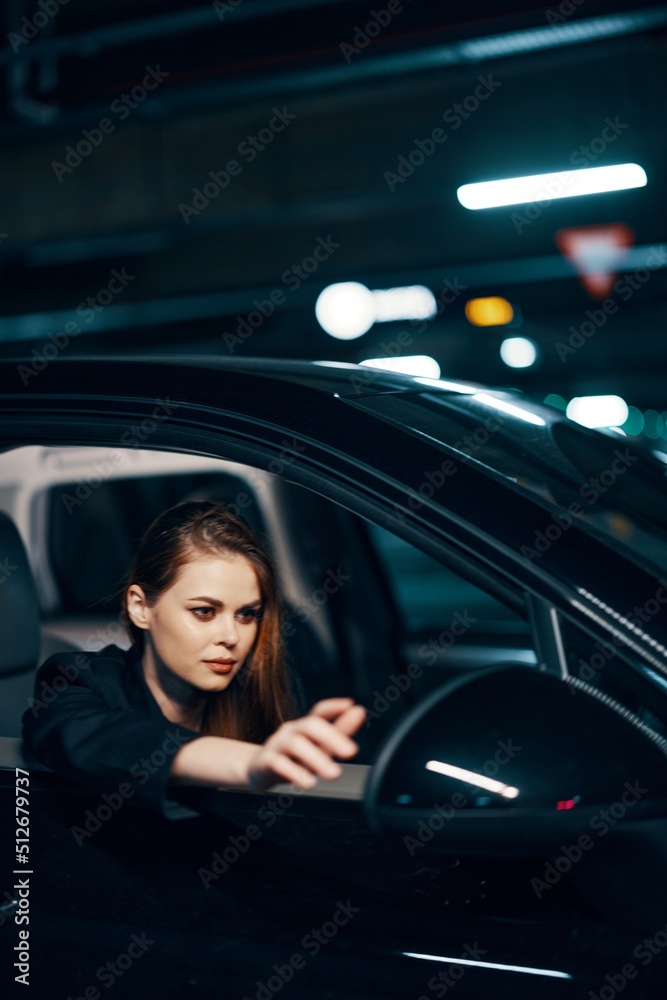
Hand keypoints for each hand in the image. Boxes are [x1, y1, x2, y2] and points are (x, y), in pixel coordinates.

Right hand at [247, 697, 366, 790]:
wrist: (256, 771)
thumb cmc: (291, 759)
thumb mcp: (316, 748)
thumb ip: (339, 732)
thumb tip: (359, 712)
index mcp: (304, 728)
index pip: (319, 712)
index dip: (334, 707)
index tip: (351, 706)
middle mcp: (290, 732)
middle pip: (310, 725)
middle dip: (332, 736)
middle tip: (350, 752)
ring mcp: (276, 745)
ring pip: (295, 744)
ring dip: (316, 758)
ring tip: (333, 773)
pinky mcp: (264, 762)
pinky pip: (278, 763)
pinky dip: (294, 772)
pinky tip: (308, 782)